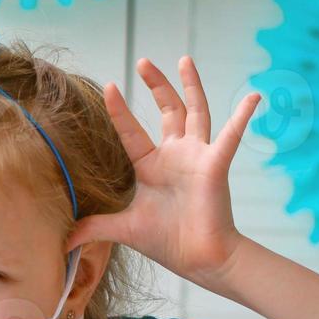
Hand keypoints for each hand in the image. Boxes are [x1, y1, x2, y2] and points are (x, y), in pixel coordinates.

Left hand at [67, 56, 261, 285]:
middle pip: (167, 110)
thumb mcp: (123, 229)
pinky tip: (253, 96)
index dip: (119, 110)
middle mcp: (175, 155)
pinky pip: (231, 136)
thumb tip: (65, 242)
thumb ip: (94, 228)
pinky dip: (243, 116)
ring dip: (191, 85)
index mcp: (152, 166)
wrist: (199, 259)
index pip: (132, 131)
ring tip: (183, 59)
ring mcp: (197, 156)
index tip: (107, 87)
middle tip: (142, 61)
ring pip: (196, 111)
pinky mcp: (215, 164)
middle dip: (156, 85)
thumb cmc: (167, 241)